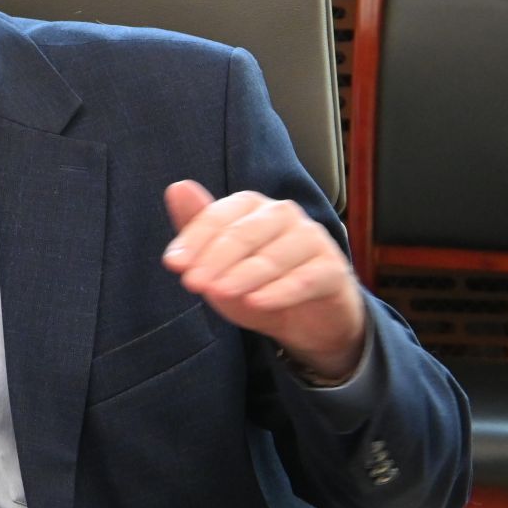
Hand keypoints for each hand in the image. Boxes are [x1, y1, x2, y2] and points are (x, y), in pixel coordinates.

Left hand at [161, 180, 368, 379]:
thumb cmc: (257, 283)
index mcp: (251, 207)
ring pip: (273, 256)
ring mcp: (311, 239)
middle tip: (193, 283)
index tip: (173, 264)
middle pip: (244, 234)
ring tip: (220, 294)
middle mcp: (283, 215)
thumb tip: (176, 188)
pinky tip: (257, 302)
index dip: (194, 240)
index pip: (219, 217)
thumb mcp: (219, 263)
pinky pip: (306, 278)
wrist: (308, 319)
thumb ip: (196, 229)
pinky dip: (280, 291)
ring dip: (244, 276)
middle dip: (215, 259)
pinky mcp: (333, 268)